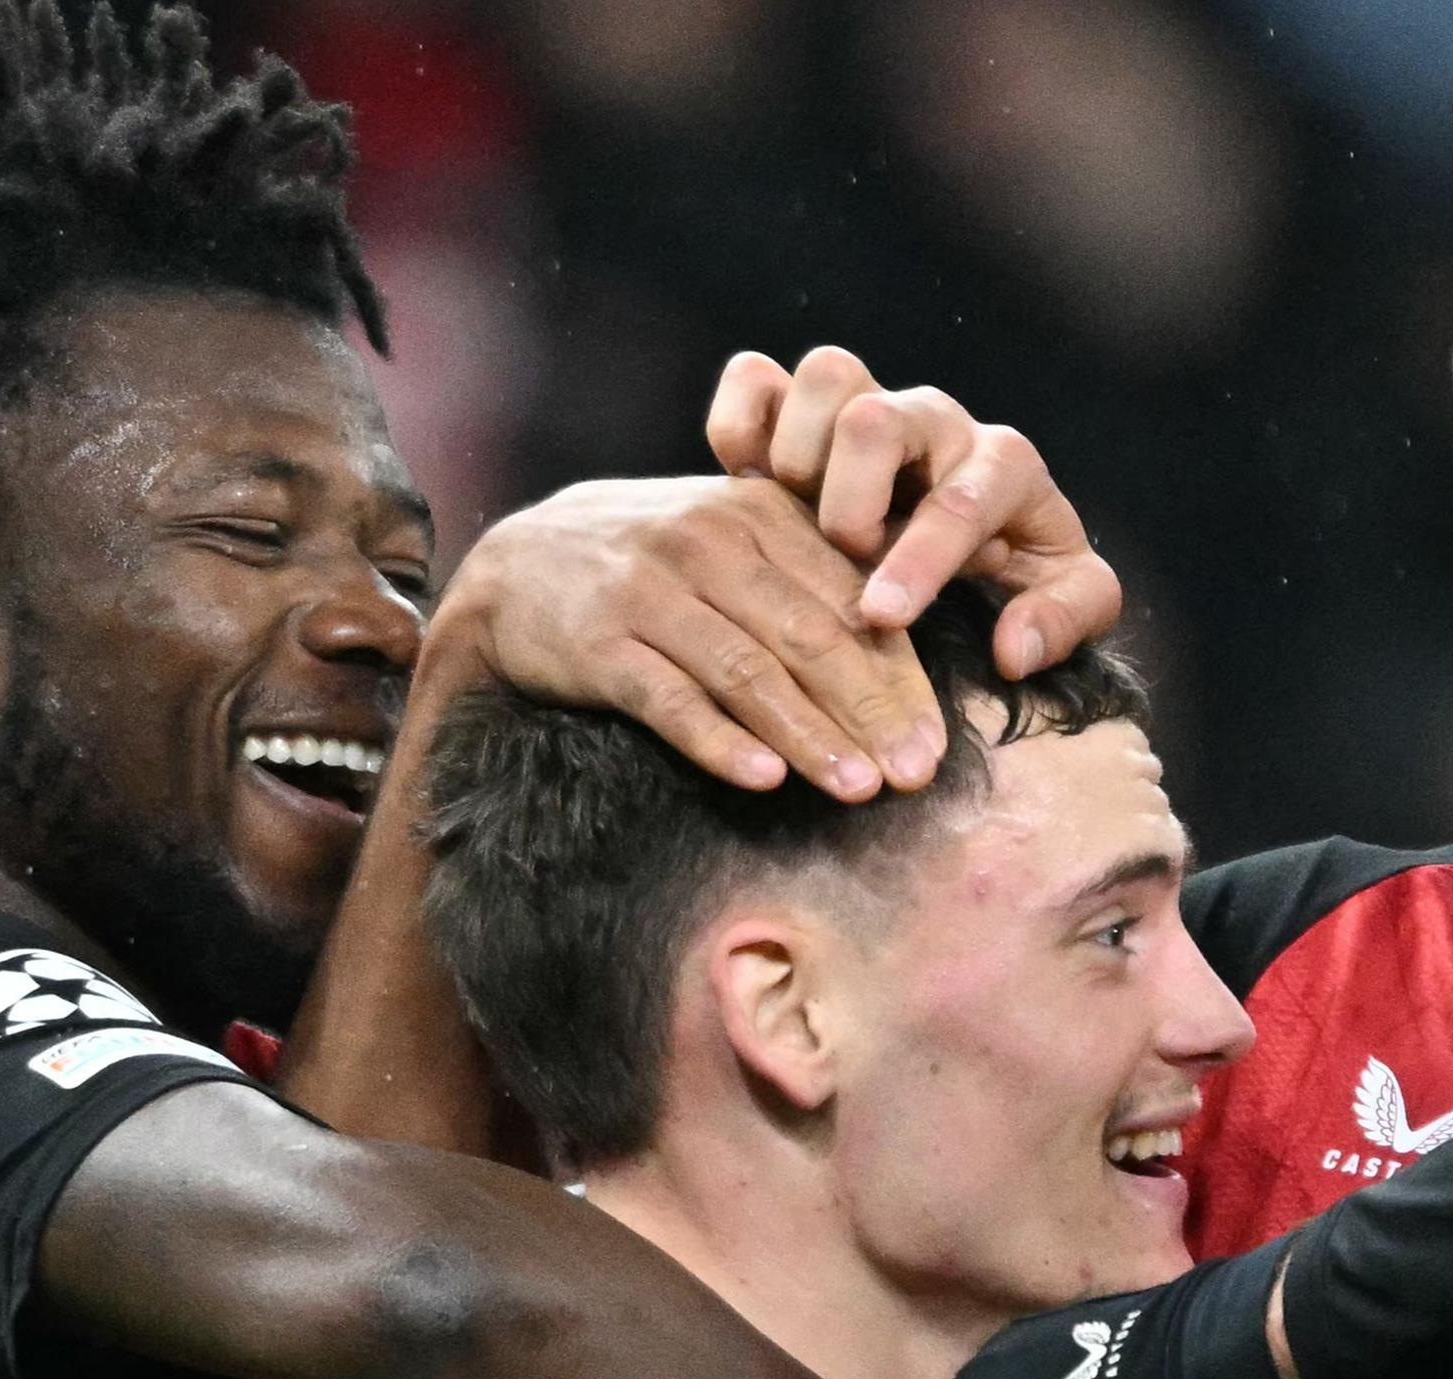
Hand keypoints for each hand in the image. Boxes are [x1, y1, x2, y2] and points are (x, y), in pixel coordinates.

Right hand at [419, 474, 936, 797]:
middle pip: (809, 637)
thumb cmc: (654, 567)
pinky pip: (669, 699)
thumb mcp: (734, 545)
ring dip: (810, 735)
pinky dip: (718, 740)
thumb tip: (905, 659)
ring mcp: (650, 591)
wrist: (516, 567)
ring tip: (859, 789)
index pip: (850, 602)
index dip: (899, 676)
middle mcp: (709, 542)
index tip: (935, 744)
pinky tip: (763, 780)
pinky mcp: (599, 643)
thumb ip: (810, 580)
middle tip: (914, 775)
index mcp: (760, 515)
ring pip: (748, 671)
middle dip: (871, 711)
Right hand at [708, 346, 1121, 677]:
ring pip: (825, 377)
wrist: (984, 529)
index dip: (918, 560)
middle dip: (851, 502)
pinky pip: (754, 378)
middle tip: (846, 563)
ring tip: (800, 525)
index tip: (883, 615)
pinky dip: (741, 426)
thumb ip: (1063, 620)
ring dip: (801, 457)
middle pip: (877, 416)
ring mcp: (865, 402)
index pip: (959, 499)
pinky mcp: (800, 405)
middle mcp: (934, 420)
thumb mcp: (1067, 597)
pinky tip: (749, 487)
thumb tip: (1013, 650)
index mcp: (1003, 464)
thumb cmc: (1023, 567)